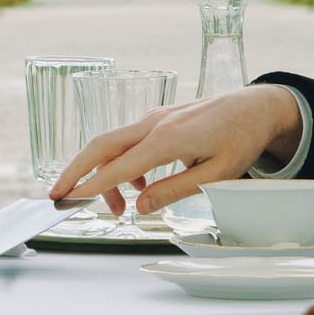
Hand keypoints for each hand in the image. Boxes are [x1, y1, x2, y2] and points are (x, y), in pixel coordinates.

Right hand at [48, 84, 302, 215]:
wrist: (257, 106)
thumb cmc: (241, 139)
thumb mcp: (215, 174)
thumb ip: (175, 191)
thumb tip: (140, 206)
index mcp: (167, 139)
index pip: (118, 166)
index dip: (91, 185)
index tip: (68, 199)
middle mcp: (154, 124)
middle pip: (101, 145)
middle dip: (75, 170)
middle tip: (56, 195)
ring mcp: (154, 118)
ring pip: (113, 143)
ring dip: (104, 173)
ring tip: (118, 208)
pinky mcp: (159, 118)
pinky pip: (129, 140)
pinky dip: (122, 163)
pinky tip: (140, 185)